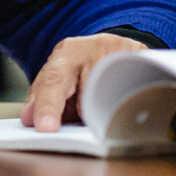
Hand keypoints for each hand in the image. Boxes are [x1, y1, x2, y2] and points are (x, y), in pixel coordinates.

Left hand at [22, 33, 150, 130]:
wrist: (115, 48)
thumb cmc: (82, 67)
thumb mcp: (59, 76)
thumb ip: (42, 97)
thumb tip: (29, 119)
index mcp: (68, 51)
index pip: (54, 79)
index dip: (48, 105)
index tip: (45, 128)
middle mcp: (96, 47)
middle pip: (87, 93)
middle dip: (83, 114)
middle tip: (84, 120)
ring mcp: (123, 52)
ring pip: (111, 98)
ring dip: (104, 111)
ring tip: (103, 105)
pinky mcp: (145, 59)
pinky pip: (133, 94)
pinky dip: (125, 105)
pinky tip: (122, 101)